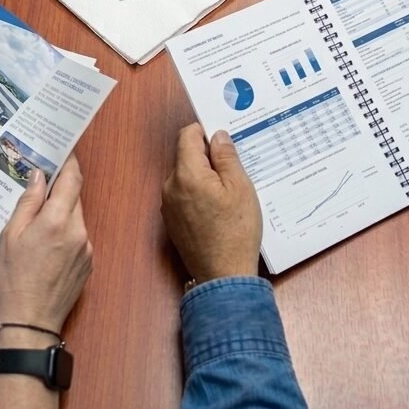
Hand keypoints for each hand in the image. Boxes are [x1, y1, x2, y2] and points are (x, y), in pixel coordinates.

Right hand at [0, 155, 91, 333]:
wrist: (30, 324)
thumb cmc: (13, 278)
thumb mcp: (10, 235)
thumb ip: (28, 201)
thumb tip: (39, 175)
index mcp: (58, 220)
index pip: (72, 178)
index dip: (68, 161)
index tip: (62, 150)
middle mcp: (78, 230)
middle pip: (74, 197)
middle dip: (60, 189)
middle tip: (40, 185)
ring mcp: (87, 248)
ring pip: (76, 217)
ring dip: (61, 213)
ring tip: (37, 223)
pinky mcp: (88, 263)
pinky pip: (78, 236)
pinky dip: (65, 232)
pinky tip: (46, 246)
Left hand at [161, 124, 260, 282]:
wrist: (223, 276)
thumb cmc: (236, 231)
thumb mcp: (240, 187)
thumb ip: (226, 156)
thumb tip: (217, 136)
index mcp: (186, 174)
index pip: (187, 135)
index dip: (205, 132)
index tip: (224, 140)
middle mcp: (170, 186)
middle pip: (186, 156)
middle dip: (208, 157)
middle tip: (234, 169)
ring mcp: (168, 205)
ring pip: (186, 176)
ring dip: (204, 177)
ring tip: (229, 192)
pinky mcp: (171, 221)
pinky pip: (184, 195)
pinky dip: (199, 194)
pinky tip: (218, 208)